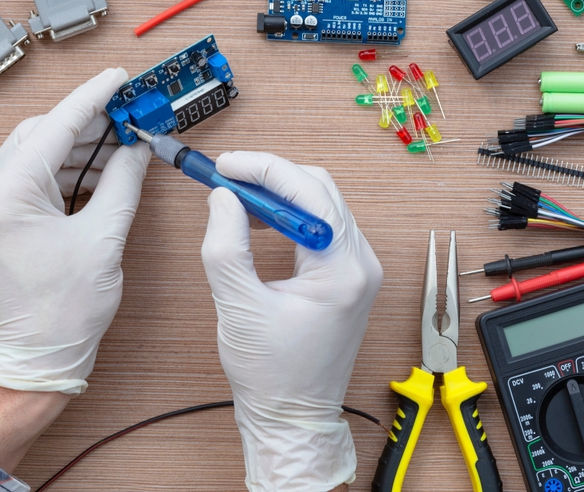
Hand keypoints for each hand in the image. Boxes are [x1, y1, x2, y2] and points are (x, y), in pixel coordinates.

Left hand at [0, 68, 150, 394]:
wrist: (35, 361)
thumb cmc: (61, 314)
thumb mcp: (103, 239)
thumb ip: (122, 183)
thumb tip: (135, 148)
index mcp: (5, 196)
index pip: (54, 127)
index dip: (92, 98)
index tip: (118, 78)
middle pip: (40, 135)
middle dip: (87, 123)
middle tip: (128, 115)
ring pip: (36, 154)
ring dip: (78, 146)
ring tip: (121, 143)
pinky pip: (31, 178)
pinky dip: (64, 169)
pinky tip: (97, 167)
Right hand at [201, 153, 382, 491]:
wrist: (293, 418)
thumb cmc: (272, 376)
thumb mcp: (238, 308)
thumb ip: (225, 247)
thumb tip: (223, 198)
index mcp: (343, 271)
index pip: (309, 193)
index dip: (264, 170)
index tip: (227, 165)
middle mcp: (360, 264)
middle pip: (318, 190)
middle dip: (270, 177)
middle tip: (227, 176)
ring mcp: (357, 270)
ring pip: (319, 205)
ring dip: (277, 195)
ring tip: (235, 198)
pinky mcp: (346, 277)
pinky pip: (319, 227)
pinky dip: (286, 216)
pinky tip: (255, 221)